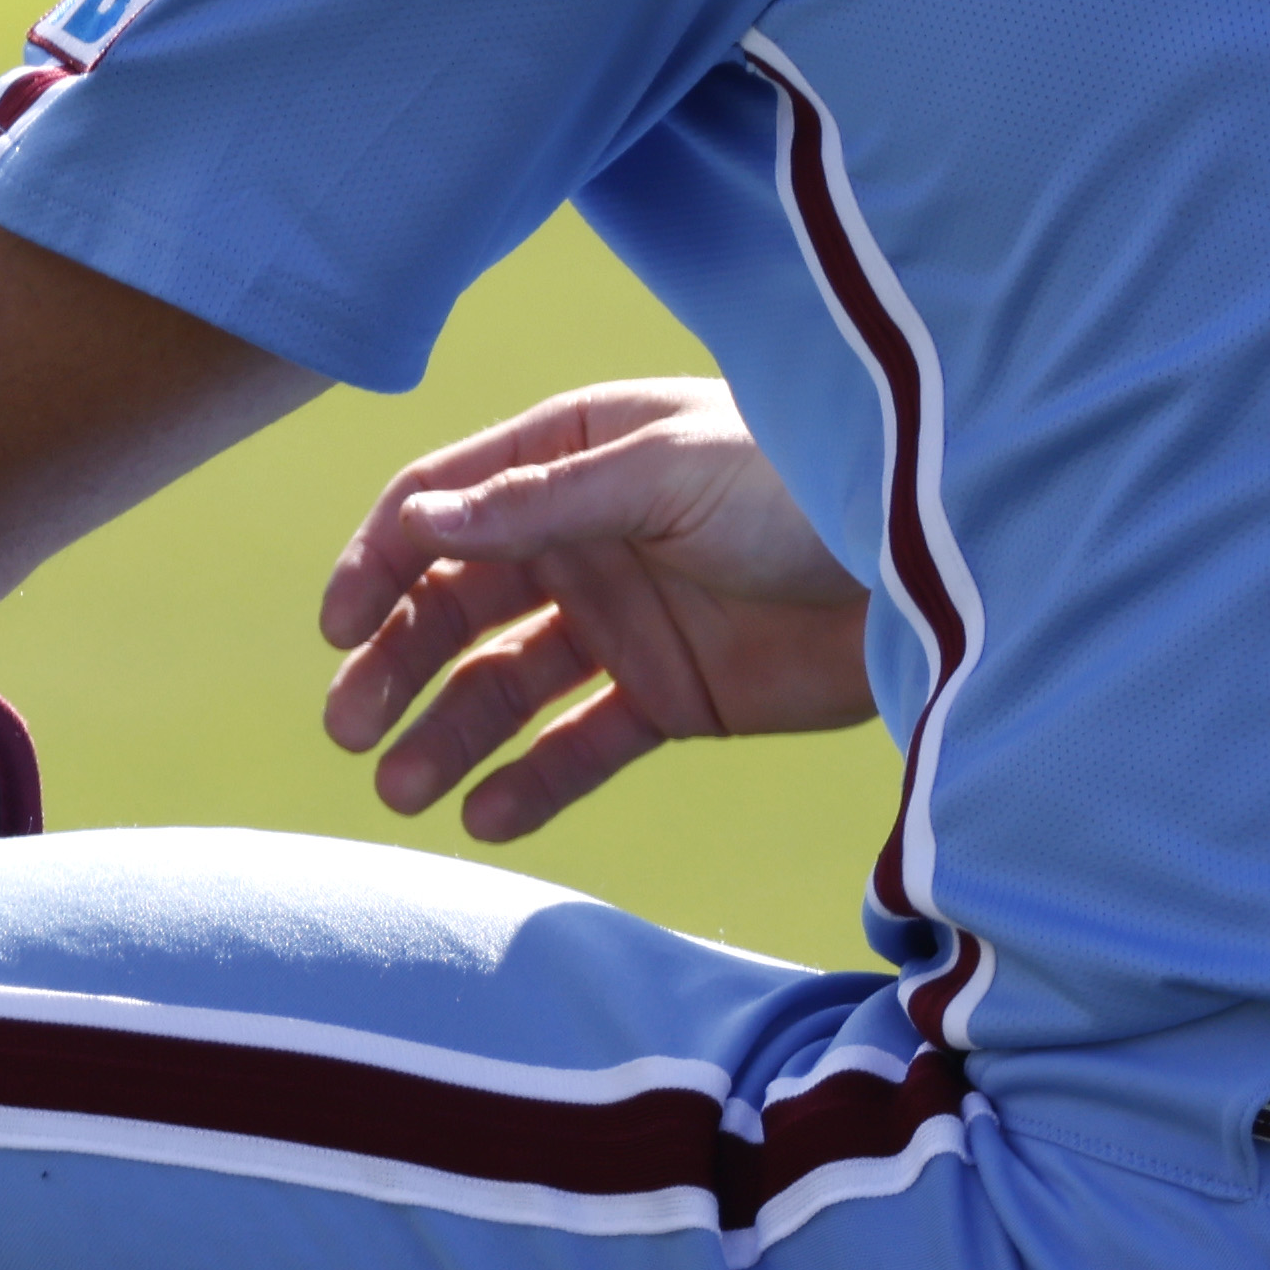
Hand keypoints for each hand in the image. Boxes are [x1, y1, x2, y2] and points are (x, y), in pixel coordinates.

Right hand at [314, 379, 879, 842]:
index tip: (338, 629)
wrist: (931, 566)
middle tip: (350, 729)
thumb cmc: (805, 483)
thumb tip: (419, 523)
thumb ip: (542, 503)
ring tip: (401, 790)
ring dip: (448, 733)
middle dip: (395, 664)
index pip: (444, 506)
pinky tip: (483, 813)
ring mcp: (625, 620)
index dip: (381, 563)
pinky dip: (531, 782)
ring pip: (506, 683)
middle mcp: (585, 536)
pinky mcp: (671, 697)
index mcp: (575, 455)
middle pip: (457, 604)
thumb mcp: (666, 476)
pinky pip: (581, 745)